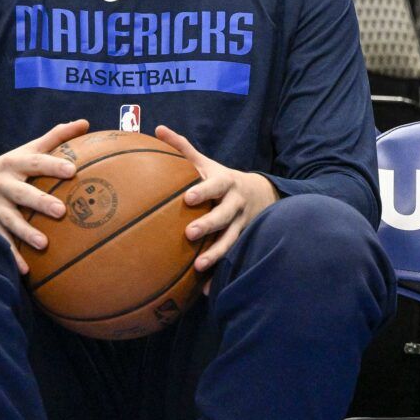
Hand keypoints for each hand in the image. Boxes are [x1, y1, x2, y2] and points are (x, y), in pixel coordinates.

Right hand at [0, 120, 89, 274]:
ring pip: (8, 220)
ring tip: (44, 244)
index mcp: (15, 163)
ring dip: (25, 232)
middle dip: (39, 201)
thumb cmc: (12, 165)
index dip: (53, 165)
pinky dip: (11, 255)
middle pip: (21, 193)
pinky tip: (25, 269)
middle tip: (60, 211)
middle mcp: (2, 184)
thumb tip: (85, 122)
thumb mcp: (29, 149)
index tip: (72, 170)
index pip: (36, 162)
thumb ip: (56, 137)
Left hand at [155, 125, 279, 280]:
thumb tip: (157, 129)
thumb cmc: (221, 179)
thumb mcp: (206, 162)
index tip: (188, 198)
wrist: (261, 194)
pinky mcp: (242, 242)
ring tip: (198, 266)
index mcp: (224, 183)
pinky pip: (231, 258)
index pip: (214, 186)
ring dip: (215, 254)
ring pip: (230, 240)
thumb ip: (182, 148)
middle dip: (209, 224)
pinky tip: (207, 290)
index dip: (203, 191)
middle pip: (224, 215)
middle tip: (190, 233)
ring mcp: (241, 225)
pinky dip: (219, 275)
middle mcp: (235, 205)